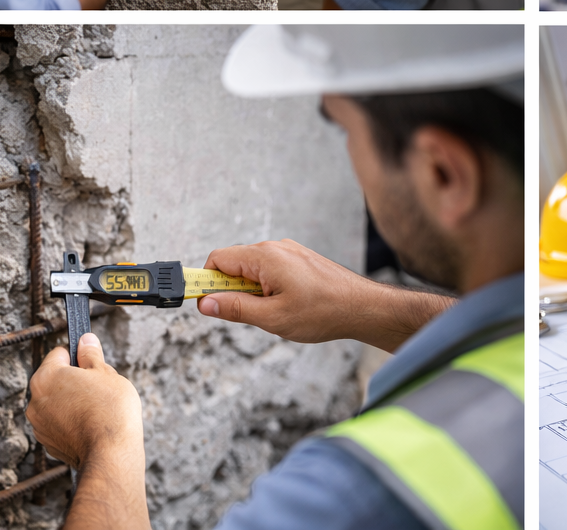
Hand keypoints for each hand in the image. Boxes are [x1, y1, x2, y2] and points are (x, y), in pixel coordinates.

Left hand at [25, 333, 142, 470]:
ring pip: (57, 403)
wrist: (110, 451)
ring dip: (72, 402)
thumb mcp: (105, 372)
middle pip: (56, 380)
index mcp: (46, 377)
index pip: (59, 354)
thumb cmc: (109, 408)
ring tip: (96, 409)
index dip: (79, 356)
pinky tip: (91, 425)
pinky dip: (71, 422)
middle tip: (99, 388)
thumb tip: (85, 341)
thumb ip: (91, 354)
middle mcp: (35, 401)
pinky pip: (59, 424)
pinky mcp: (48, 443)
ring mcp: (39, 425)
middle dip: (75, 381)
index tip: (92, 364)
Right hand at [197, 240, 452, 352]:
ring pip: (252, 269)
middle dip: (231, 290)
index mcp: (265, 257)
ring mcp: (289, 252)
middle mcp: (276, 248)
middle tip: (248, 314)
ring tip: (273, 312)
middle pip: (233, 264)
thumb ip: (235, 309)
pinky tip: (286, 305)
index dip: (205, 282)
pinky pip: (270, 270)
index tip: (204, 303)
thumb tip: (205, 303)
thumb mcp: (272, 318)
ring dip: (251, 291)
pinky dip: (267, 288)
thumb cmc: (323, 311)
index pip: (217, 259)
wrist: (362, 307)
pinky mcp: (298, 259)